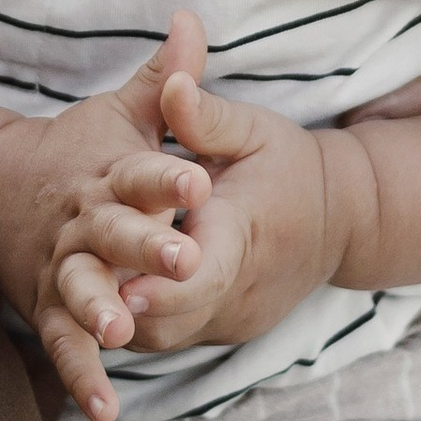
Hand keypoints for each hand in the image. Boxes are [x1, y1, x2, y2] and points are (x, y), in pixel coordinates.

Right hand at [0, 13, 218, 420]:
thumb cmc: (72, 153)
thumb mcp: (117, 112)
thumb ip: (163, 77)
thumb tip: (194, 17)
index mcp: (105, 173)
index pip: (141, 171)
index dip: (168, 177)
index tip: (202, 183)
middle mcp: (81, 221)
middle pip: (114, 233)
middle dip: (147, 247)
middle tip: (184, 260)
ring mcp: (62, 268)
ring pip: (80, 291)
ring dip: (102, 311)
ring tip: (126, 332)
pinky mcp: (49, 308)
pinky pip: (65, 347)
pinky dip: (83, 379)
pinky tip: (107, 411)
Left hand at [43, 43, 358, 373]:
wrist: (342, 221)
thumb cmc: (289, 166)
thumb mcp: (254, 130)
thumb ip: (206, 115)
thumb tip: (171, 84)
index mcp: (244, 232)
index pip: (206, 270)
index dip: (164, 286)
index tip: (122, 291)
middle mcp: (238, 287)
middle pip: (176, 318)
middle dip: (125, 313)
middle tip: (81, 306)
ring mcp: (231, 319)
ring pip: (165, 336)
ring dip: (122, 322)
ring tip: (78, 301)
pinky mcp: (221, 330)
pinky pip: (171, 337)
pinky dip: (137, 324)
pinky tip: (100, 303)